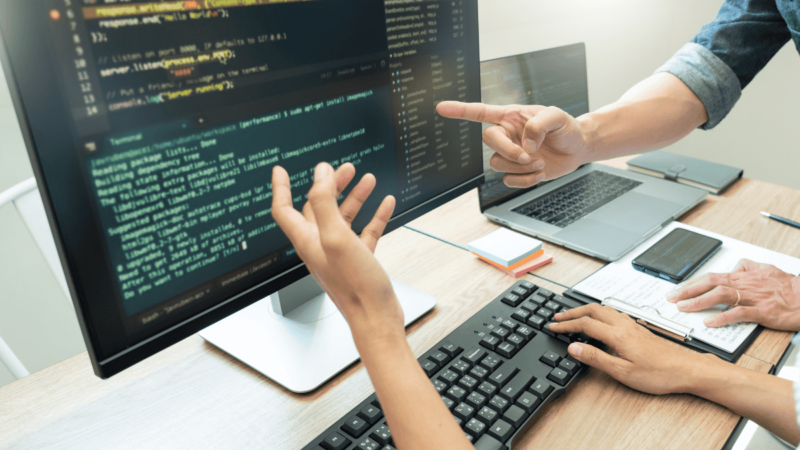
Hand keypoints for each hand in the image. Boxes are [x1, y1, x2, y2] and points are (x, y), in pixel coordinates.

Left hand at [271, 162, 403, 339]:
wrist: (377, 318)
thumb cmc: (356, 286)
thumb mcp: (337, 237)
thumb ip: (325, 202)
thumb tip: (319, 175)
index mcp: (307, 241)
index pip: (283, 209)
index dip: (280, 187)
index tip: (281, 170)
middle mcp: (320, 245)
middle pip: (318, 207)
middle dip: (330, 184)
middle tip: (344, 168)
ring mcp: (340, 253)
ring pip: (344, 217)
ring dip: (355, 196)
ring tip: (367, 179)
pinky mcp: (360, 260)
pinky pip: (365, 231)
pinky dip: (374, 215)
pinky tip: (385, 204)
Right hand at [436, 101, 590, 186]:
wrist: (577, 148)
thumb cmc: (566, 127)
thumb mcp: (557, 116)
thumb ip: (539, 124)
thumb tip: (525, 143)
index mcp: (511, 117)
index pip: (480, 112)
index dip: (460, 110)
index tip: (441, 108)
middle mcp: (507, 135)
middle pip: (488, 141)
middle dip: (508, 150)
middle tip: (529, 155)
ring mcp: (510, 154)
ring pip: (497, 163)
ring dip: (520, 166)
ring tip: (539, 162)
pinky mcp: (517, 172)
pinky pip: (509, 180)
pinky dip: (525, 180)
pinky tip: (539, 172)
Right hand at [549, 304, 707, 394]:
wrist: (687, 370)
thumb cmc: (659, 374)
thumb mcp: (623, 372)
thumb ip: (596, 358)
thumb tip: (574, 347)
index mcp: (617, 335)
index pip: (584, 324)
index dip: (566, 325)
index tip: (553, 327)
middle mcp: (624, 325)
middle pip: (592, 310)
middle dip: (572, 312)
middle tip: (558, 317)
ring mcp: (633, 325)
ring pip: (603, 309)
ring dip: (585, 310)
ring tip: (574, 315)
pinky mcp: (639, 329)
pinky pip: (613, 313)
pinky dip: (599, 313)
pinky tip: (600, 320)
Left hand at [666, 259, 799, 330]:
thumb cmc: (790, 287)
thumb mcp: (767, 269)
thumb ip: (748, 267)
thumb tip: (735, 266)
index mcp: (745, 276)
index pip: (712, 276)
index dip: (692, 283)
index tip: (677, 289)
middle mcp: (746, 284)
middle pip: (711, 283)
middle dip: (688, 290)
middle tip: (672, 298)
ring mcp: (754, 297)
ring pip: (722, 295)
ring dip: (700, 301)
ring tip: (684, 308)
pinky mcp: (763, 311)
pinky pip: (740, 313)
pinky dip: (723, 317)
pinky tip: (710, 322)